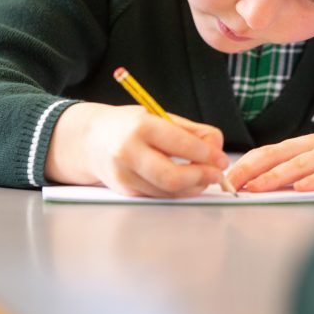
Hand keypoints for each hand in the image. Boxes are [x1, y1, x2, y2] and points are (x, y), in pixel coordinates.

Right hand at [45, 103, 229, 197]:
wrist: (91, 140)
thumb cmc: (131, 126)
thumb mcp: (159, 117)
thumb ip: (192, 131)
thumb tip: (217, 148)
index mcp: (141, 126)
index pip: (180, 144)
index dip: (206, 155)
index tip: (221, 159)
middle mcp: (128, 152)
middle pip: (172, 176)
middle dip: (201, 177)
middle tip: (217, 174)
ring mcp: (124, 175)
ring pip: (167, 191)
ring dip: (193, 188)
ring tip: (204, 178)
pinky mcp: (125, 191)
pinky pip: (159, 196)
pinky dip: (178, 192)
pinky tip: (187, 184)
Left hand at [227, 126, 313, 192]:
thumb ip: (293, 168)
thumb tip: (259, 185)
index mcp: (301, 145)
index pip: (266, 153)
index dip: (245, 165)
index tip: (225, 179)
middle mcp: (313, 146)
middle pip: (276, 156)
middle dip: (250, 170)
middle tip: (230, 185)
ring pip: (300, 164)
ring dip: (275, 176)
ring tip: (256, 187)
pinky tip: (302, 188)